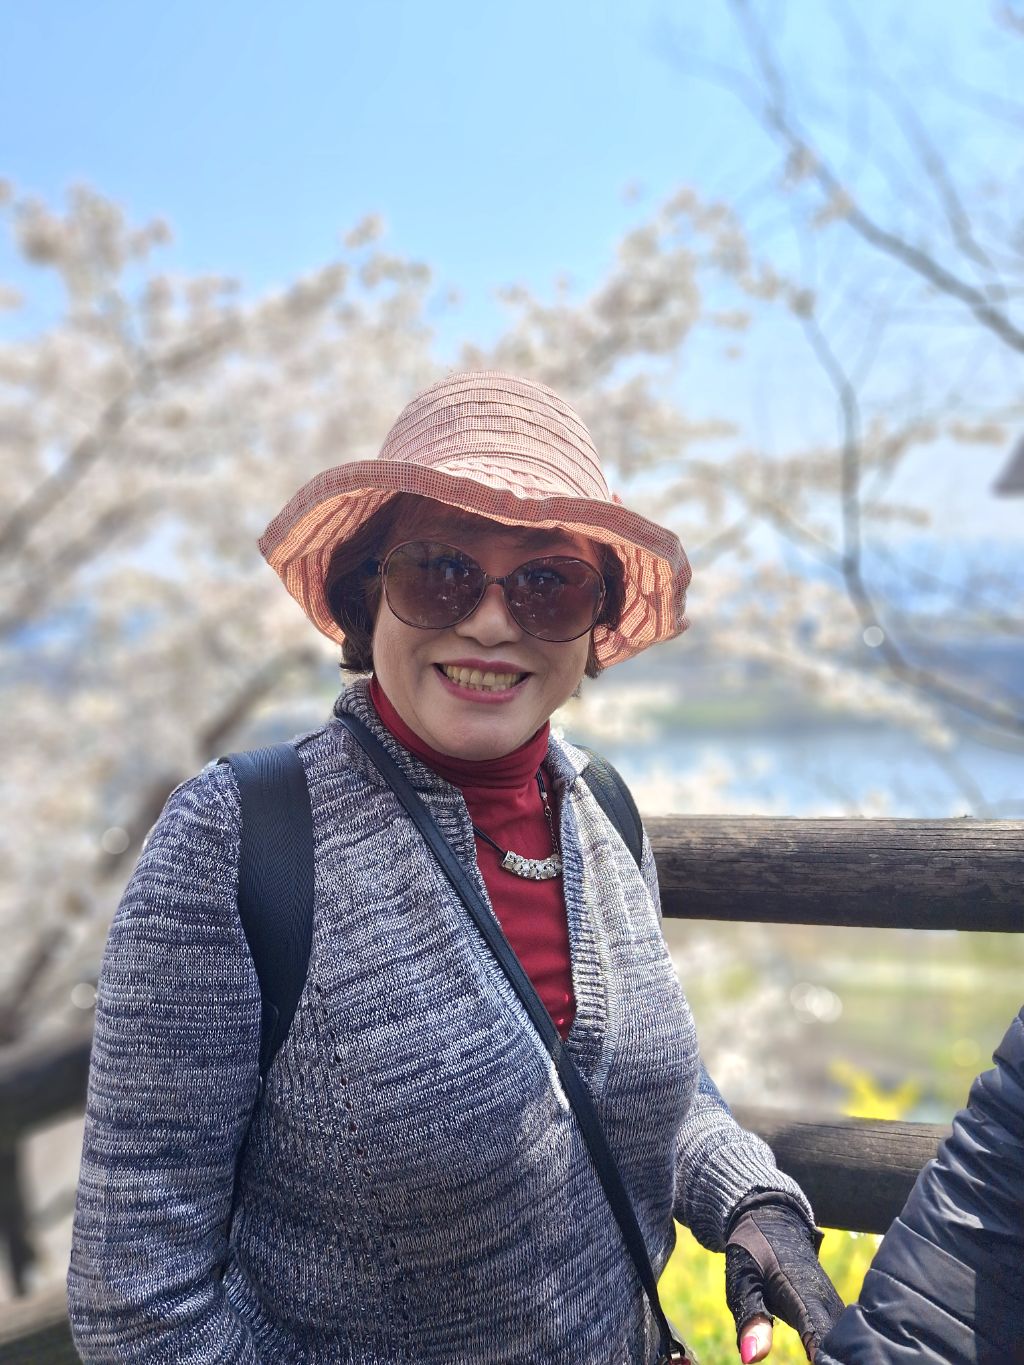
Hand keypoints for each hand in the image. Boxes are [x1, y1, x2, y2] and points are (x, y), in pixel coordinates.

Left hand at [725, 1192, 843, 1361]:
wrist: (773, 1221)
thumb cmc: (754, 1253)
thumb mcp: (742, 1281)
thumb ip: (750, 1317)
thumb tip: (751, 1358)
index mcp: (802, 1291)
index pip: (818, 1330)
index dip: (822, 1350)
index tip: (821, 1360)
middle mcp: (825, 1299)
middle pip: (841, 1340)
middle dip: (840, 1357)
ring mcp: (833, 1304)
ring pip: (848, 1337)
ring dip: (844, 1353)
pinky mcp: (834, 1309)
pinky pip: (844, 1334)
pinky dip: (843, 1348)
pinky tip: (840, 1359)